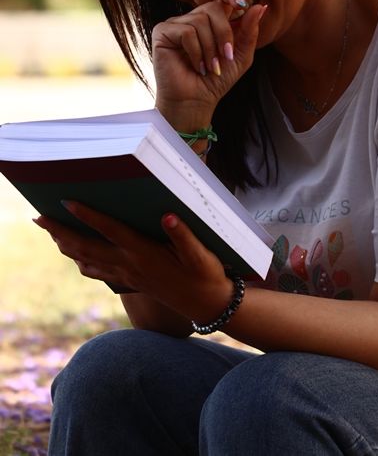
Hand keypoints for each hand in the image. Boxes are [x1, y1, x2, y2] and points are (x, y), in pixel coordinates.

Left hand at [33, 202, 233, 322]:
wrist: (208, 305)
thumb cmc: (206, 275)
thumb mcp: (202, 255)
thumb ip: (184, 236)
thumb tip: (168, 217)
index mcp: (145, 254)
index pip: (110, 231)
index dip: (88, 216)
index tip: (67, 201)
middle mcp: (131, 265)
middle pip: (86, 247)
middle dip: (60, 233)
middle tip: (39, 217)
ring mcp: (128, 276)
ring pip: (88, 261)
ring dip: (66, 246)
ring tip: (50, 232)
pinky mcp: (131, 282)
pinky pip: (99, 272)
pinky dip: (82, 262)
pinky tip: (77, 256)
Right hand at [153, 0, 266, 125]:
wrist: (196, 101)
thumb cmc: (217, 80)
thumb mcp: (241, 56)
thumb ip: (250, 31)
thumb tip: (260, 6)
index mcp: (212, 21)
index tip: (243, 4)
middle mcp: (193, 19)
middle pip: (213, 7)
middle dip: (224, 33)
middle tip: (226, 56)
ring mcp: (176, 24)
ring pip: (200, 20)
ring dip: (210, 48)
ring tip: (210, 66)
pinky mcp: (162, 32)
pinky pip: (186, 32)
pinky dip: (196, 52)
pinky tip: (197, 66)